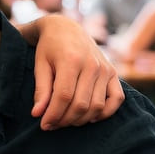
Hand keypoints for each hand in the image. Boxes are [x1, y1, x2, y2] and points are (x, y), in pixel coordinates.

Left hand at [25, 14, 123, 128]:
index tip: (43, 125)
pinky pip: (117, 99)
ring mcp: (105, 69)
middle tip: (52, 125)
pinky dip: (105, 113)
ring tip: (65, 121)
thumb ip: (40, 90)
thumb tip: (37, 114)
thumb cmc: (49, 48)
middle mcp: (92, 65)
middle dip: (65, 120)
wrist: (65, 29)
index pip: (63, 96)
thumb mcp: (40, 65)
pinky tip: (89, 117)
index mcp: (70, 60)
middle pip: (81, 104)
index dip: (53, 114)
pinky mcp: (113, 73)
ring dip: (81, 119)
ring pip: (97, 106)